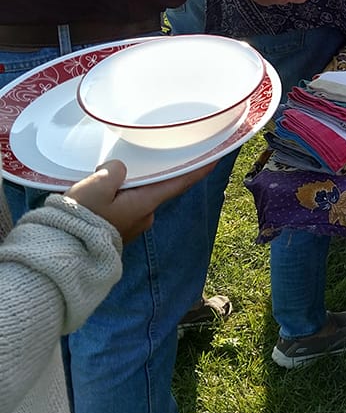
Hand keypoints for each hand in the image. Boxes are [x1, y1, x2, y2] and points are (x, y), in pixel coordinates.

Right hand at [66, 159, 214, 244]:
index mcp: (146, 203)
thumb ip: (115, 170)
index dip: (197, 170)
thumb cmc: (82, 219)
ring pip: (133, 198)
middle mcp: (146, 216)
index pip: (178, 183)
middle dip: (137, 177)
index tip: (214, 159)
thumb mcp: (98, 185)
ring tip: (95, 187)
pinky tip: (94, 202)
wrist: (64, 252)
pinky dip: (113, 201)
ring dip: (121, 190)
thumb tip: (120, 171)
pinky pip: (122, 209)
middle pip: (150, 188)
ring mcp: (134, 227)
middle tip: (113, 171)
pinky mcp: (120, 233)